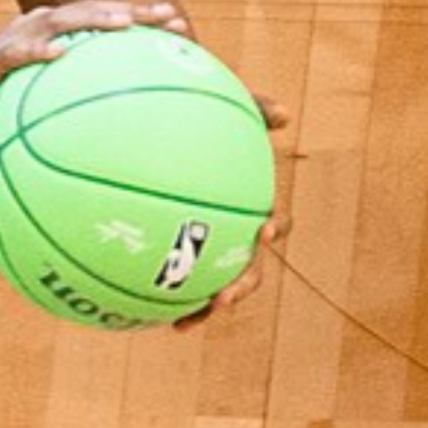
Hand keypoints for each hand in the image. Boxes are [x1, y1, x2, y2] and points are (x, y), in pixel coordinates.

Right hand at [0, 0, 170, 156]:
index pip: (105, 21)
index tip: (181, 27)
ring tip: (123, 23)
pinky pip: (16, 53)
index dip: (143, 20)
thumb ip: (79, 111)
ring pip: (59, 20)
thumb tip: (130, 142)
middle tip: (167, 17)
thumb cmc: (0, 114)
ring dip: (92, 19)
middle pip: (91, 11)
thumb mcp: (44, 111)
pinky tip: (59, 54)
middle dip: (131, 11)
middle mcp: (38, 29)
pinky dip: (37, 50)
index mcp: (56, 37)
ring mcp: (14, 41)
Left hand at [174, 94, 291, 332]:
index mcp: (250, 205)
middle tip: (224, 297)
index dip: (274, 227)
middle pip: (248, 269)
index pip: (274, 221)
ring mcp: (208, 251)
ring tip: (183, 319)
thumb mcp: (225, 109)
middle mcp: (235, 234)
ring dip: (203, 307)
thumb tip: (285, 113)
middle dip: (240, 287)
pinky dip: (165, 302)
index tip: (262, 229)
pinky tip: (142, 314)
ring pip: (214, 288)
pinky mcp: (176, 260)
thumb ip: (252, 108)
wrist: (161, 133)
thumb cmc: (203, 123)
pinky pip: (174, 286)